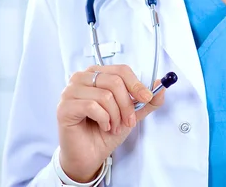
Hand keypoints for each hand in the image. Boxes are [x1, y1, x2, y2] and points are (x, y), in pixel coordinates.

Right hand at [57, 64, 165, 181]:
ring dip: (115, 115)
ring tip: (113, 126)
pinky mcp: (64, 107)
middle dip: (127, 105)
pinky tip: (103, 127)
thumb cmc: (106, 131)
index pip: (121, 70)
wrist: (90, 154)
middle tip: (128, 121)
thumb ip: (147, 100)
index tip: (146, 97)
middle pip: (115, 81)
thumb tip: (161, 85)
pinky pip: (92, 106)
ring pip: (105, 95)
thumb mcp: (132, 113)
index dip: (136, 84)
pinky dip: (104, 119)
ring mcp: (70, 91)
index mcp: (97, 74)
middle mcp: (82, 78)